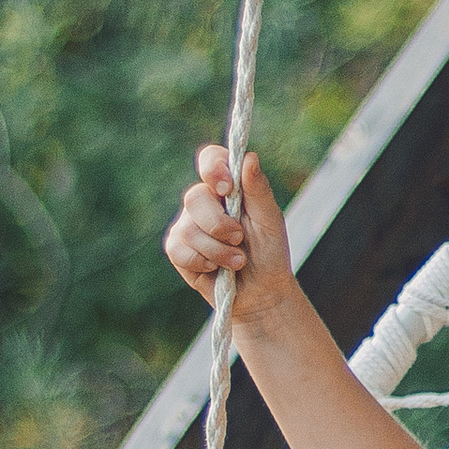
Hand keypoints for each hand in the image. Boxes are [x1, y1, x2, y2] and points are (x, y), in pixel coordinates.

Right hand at [165, 145, 296, 321]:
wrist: (261, 291)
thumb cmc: (269, 252)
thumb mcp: (270, 219)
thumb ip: (258, 188)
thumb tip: (249, 158)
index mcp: (227, 186)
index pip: (210, 159)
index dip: (213, 168)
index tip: (227, 188)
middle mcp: (204, 201)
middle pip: (195, 197)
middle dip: (219, 224)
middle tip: (239, 239)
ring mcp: (187, 224)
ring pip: (188, 228)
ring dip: (217, 250)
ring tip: (237, 261)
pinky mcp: (178, 249)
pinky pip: (179, 249)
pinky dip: (201, 261)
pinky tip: (216, 269)